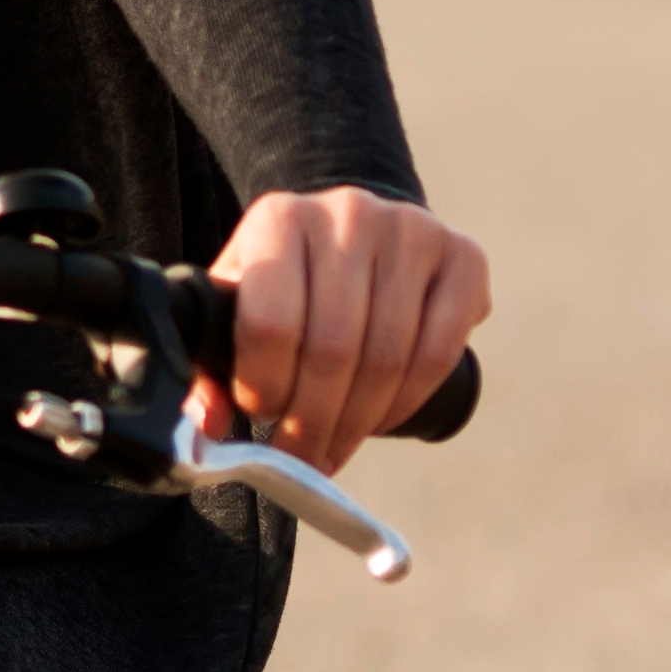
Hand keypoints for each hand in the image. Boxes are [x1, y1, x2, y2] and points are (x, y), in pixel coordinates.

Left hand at [193, 186, 489, 472]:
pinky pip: (439, 351)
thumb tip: (208, 426)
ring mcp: (410, 230)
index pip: (270, 321)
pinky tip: (382, 419)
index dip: (264, 385)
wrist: (359, 234)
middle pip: (333, 348)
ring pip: (387, 357)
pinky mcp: (462, 256)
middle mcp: (347, 213)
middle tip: (301, 458)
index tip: (260, 415)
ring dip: (357, 422)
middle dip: (312, 422)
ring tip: (333, 448)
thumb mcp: (238, 303)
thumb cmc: (289, 281)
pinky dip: (408, 401)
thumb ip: (211, 363)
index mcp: (279, 218)